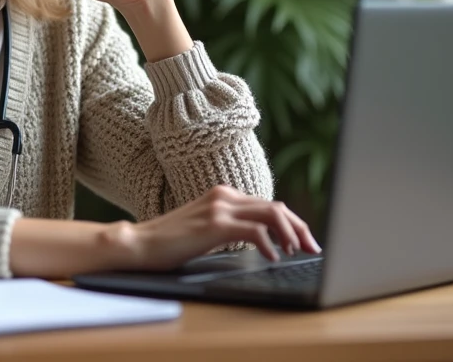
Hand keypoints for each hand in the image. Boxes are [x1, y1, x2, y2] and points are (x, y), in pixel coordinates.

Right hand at [117, 185, 321, 269]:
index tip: (304, 241)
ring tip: (298, 252)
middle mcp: (224, 195)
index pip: (269, 205)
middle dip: (299, 227)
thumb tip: (260, 240)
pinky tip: (273, 257)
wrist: (140, 243)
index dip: (292, 222)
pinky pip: (254, 231)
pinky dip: (269, 244)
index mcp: (223, 195)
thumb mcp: (206, 230)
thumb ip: (230, 227)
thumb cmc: (170, 242)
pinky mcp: (214, 224)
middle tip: (312, 248)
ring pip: (270, 214)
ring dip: (290, 234)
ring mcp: (219, 207)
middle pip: (276, 207)